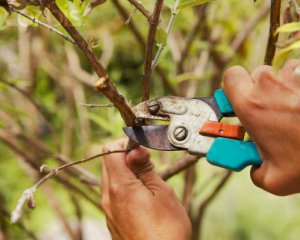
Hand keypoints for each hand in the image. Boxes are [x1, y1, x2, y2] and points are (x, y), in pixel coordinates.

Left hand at [101, 138, 191, 239]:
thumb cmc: (166, 230)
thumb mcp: (162, 193)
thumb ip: (145, 168)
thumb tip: (135, 148)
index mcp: (119, 186)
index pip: (110, 150)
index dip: (126, 143)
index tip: (142, 148)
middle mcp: (108, 197)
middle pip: (108, 162)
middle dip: (125, 156)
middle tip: (147, 163)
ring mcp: (108, 210)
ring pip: (110, 178)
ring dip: (126, 172)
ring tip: (147, 181)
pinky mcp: (113, 219)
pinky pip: (113, 194)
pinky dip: (124, 186)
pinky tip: (142, 196)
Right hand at [223, 59, 299, 195]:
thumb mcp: (271, 180)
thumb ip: (254, 169)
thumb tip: (255, 166)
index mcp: (251, 107)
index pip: (231, 76)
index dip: (234, 85)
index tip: (239, 98)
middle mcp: (271, 87)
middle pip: (258, 74)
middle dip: (261, 89)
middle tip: (270, 110)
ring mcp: (295, 79)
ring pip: (282, 72)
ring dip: (284, 87)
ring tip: (293, 109)